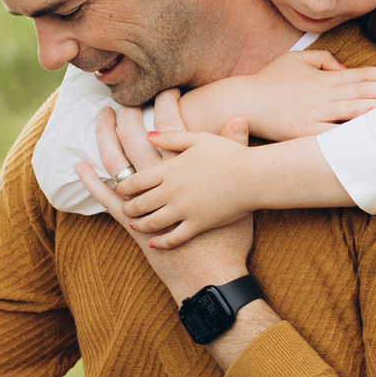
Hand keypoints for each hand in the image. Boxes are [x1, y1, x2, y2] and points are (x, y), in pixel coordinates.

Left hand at [94, 128, 264, 250]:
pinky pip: (174, 238)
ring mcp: (184, 211)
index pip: (136, 181)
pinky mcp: (198, 226)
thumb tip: (149, 134)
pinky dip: (162, 242)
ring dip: (139, 224)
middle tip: (125, 207)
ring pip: (152, 222)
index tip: (121, 188)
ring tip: (134, 224)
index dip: (124, 186)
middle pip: (140, 203)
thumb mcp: (200, 139)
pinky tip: (155, 242)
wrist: (255, 178)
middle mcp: (172, 192)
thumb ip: (172, 137)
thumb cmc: (230, 155)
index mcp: (170, 170)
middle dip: (129, 207)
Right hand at [204, 49, 375, 141]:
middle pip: (364, 91)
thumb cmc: (268, 81)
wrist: (242, 100)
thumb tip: (344, 68)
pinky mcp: (305, 131)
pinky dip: (352, 131)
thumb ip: (322, 59)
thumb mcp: (295, 59)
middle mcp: (324, 94)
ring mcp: (315, 114)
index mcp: (324, 78)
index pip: (361, 74)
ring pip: (354, 110)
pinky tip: (368, 130)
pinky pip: (333, 133)